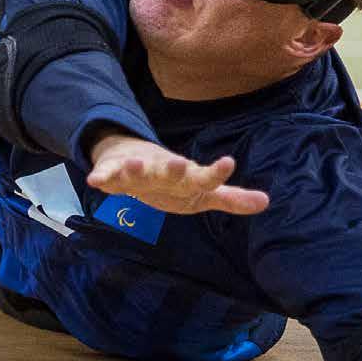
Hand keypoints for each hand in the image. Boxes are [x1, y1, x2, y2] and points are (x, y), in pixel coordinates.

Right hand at [87, 133, 268, 215]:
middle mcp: (163, 171)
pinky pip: (107, 176)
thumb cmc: (174, 181)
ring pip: (137, 170)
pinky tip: (95, 180)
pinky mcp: (115, 174)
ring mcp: (138, 170)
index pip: (204, 176)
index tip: (229, 162)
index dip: (216, 172)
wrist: (133, 158)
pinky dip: (101, 176)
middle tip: (178, 163)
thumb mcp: (202, 193)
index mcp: (187, 178)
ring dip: (135, 168)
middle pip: (169, 170)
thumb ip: (230, 198)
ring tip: (134, 165)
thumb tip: (266, 202)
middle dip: (172, 168)